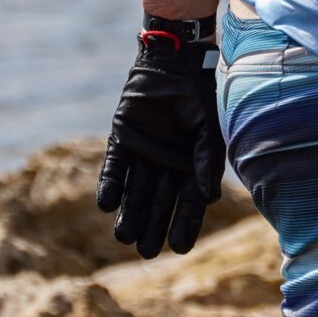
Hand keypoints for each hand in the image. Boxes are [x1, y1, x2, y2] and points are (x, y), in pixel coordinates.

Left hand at [95, 15, 223, 257]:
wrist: (176, 64)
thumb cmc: (200, 96)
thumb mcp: (210, 130)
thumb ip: (207, 162)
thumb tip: (207, 198)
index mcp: (190, 166)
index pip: (187, 202)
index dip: (184, 225)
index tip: (179, 248)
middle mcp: (165, 164)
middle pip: (158, 203)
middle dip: (152, 226)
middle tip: (145, 252)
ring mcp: (143, 153)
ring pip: (135, 191)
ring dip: (130, 213)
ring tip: (123, 238)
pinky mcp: (122, 139)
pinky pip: (115, 166)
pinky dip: (111, 185)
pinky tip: (107, 204)